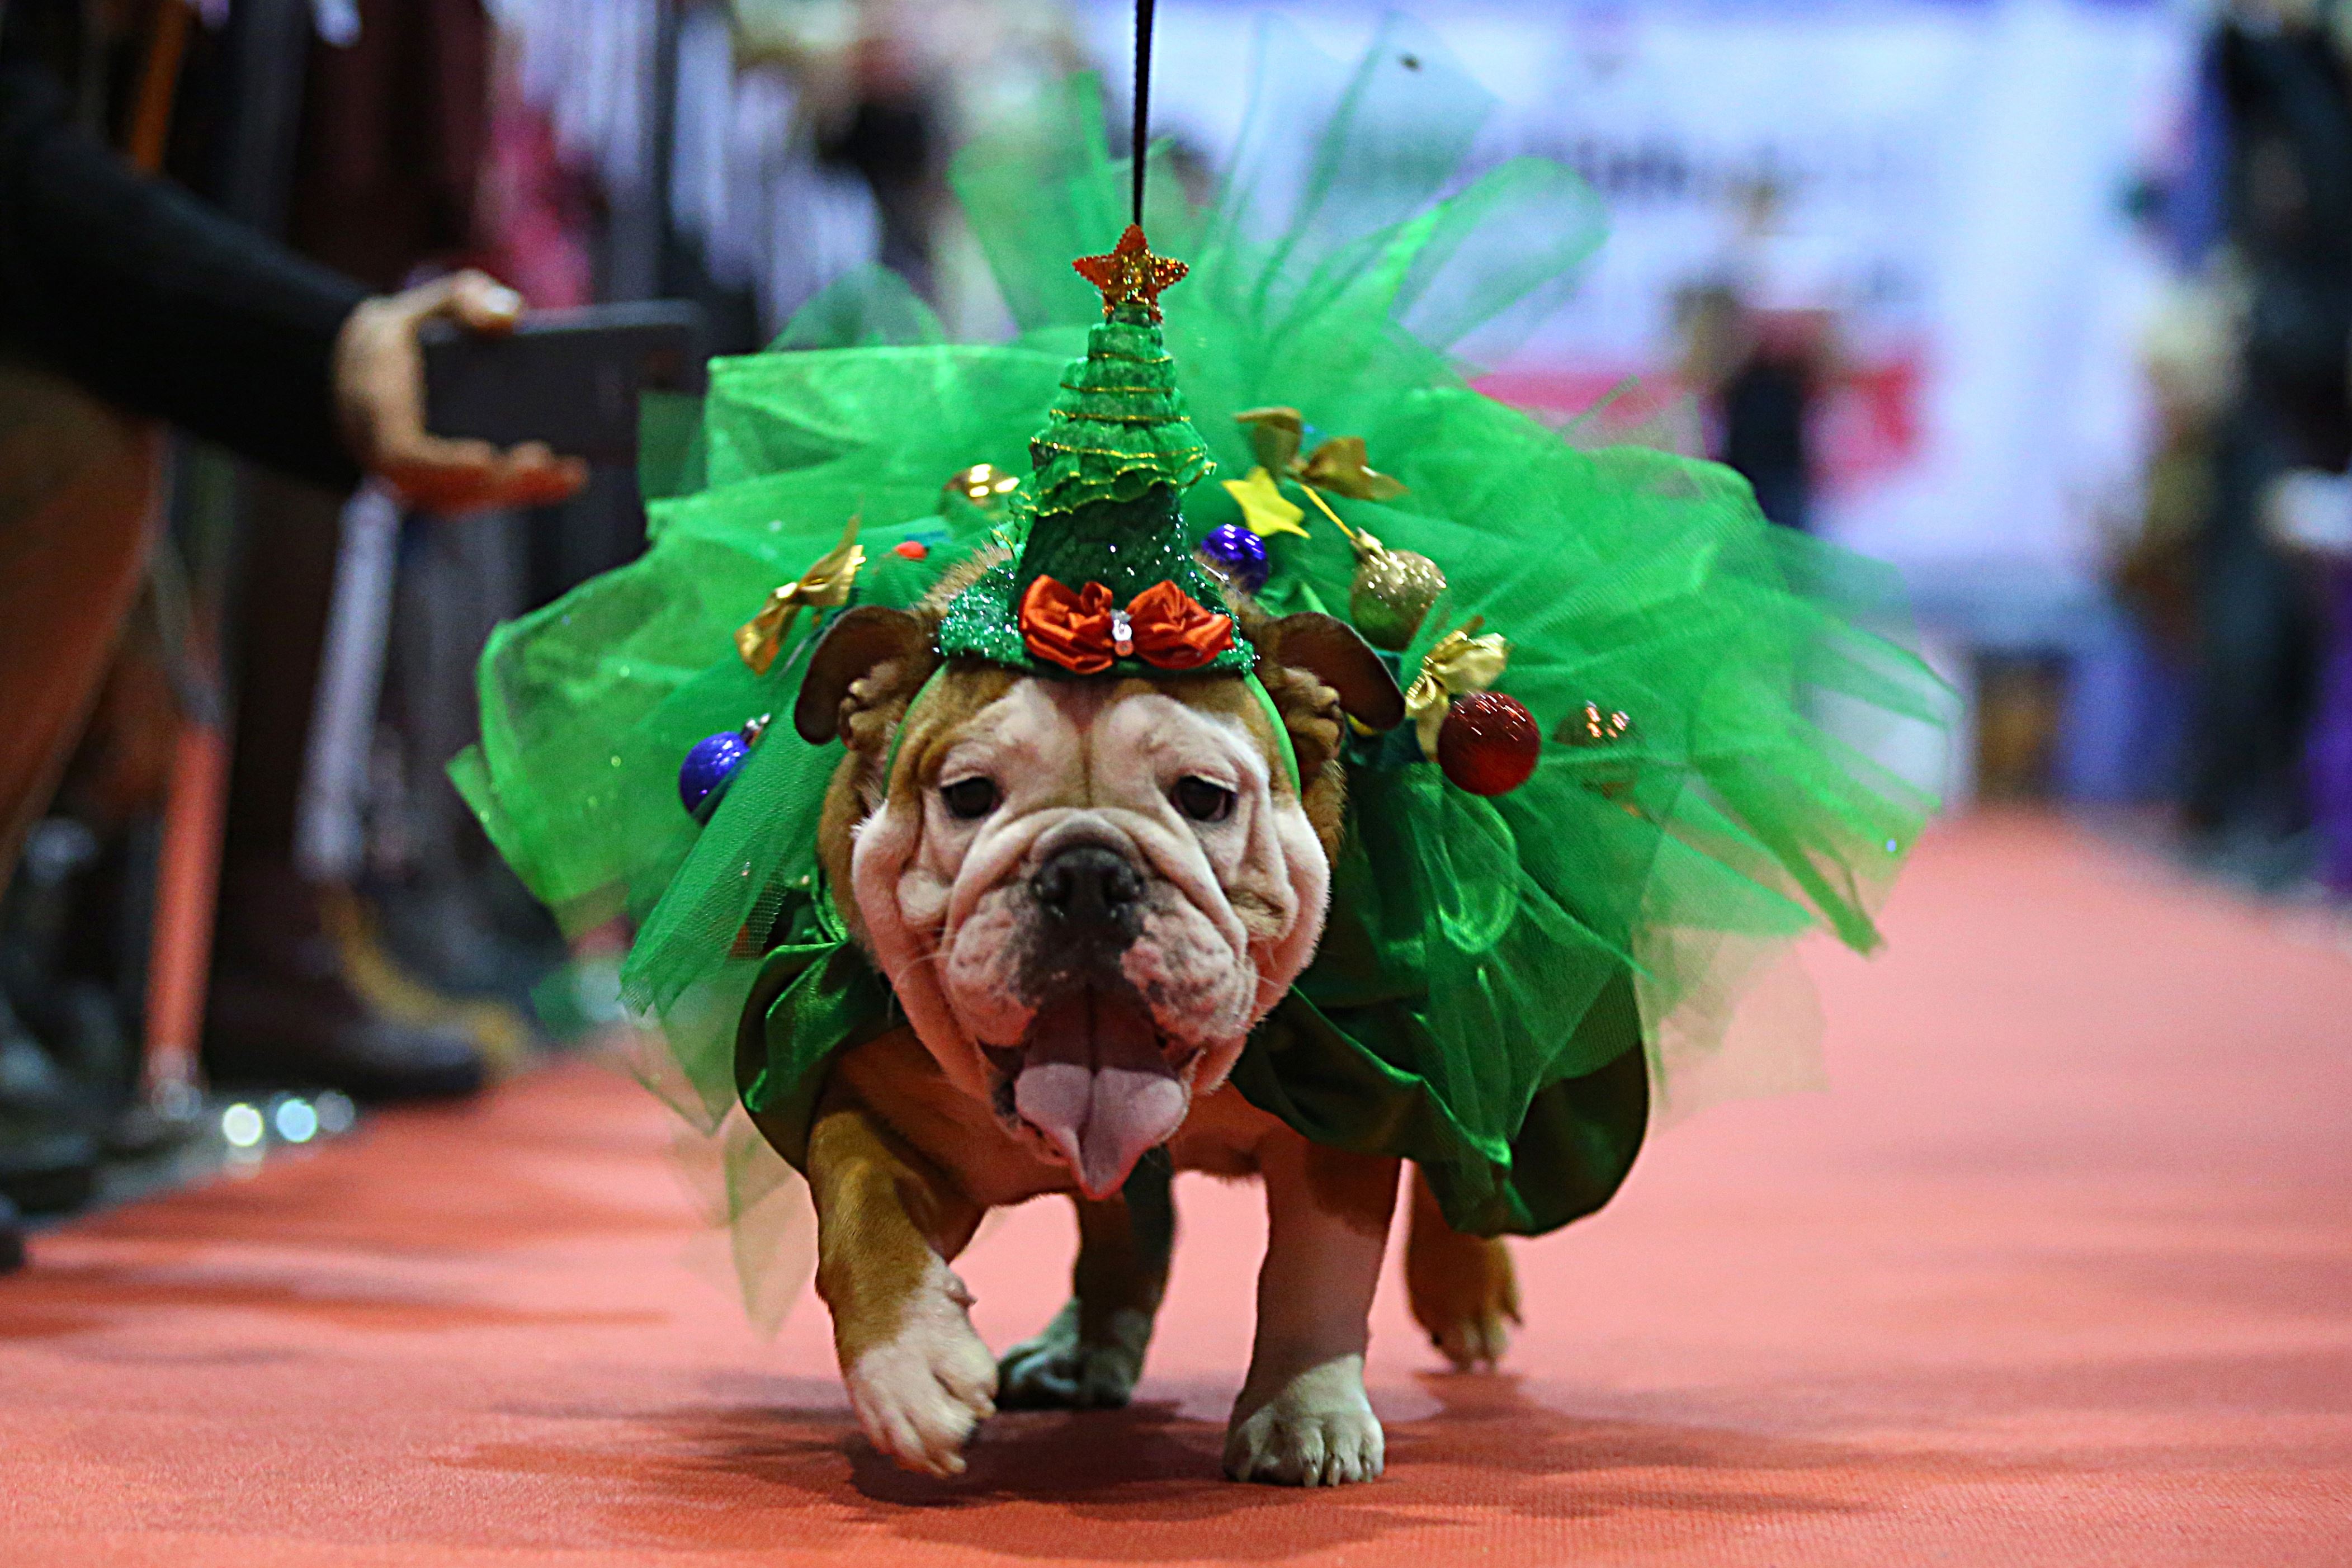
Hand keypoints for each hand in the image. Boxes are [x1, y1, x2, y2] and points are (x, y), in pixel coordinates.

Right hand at [332, 269, 588, 513]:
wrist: (369, 364)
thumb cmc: (407, 331)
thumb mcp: (427, 301)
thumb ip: (464, 296)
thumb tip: (509, 316)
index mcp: (377, 404)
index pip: (402, 453)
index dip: (443, 464)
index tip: (485, 457)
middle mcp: (388, 451)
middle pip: (444, 487)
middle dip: (498, 479)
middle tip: (544, 459)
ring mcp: (413, 476)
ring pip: (465, 499)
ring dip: (519, 490)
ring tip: (568, 471)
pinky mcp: (439, 486)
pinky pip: (478, 497)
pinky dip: (524, 491)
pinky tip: (568, 476)